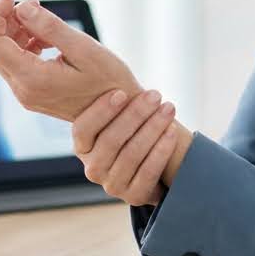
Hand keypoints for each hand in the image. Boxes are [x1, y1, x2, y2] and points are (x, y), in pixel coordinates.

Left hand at [0, 0, 141, 121]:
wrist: (120, 114)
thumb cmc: (110, 81)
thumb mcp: (84, 48)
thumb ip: (50, 27)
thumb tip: (22, 7)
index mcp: (32, 79)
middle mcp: (23, 90)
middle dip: (7, 20)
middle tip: (36, 3)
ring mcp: (26, 95)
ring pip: (5, 54)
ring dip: (18, 31)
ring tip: (47, 21)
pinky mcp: (33, 93)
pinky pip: (18, 63)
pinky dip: (26, 44)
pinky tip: (48, 38)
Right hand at [73, 88, 182, 205]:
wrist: (152, 168)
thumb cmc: (133, 132)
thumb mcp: (117, 117)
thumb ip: (113, 99)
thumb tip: (101, 60)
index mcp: (82, 147)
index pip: (84, 129)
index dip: (101, 111)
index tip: (122, 92)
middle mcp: (92, 168)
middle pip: (111, 140)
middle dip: (136, 114)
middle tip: (155, 95)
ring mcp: (112, 185)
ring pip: (132, 154)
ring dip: (153, 128)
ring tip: (169, 108)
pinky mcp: (133, 196)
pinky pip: (148, 172)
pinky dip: (161, 150)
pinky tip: (171, 132)